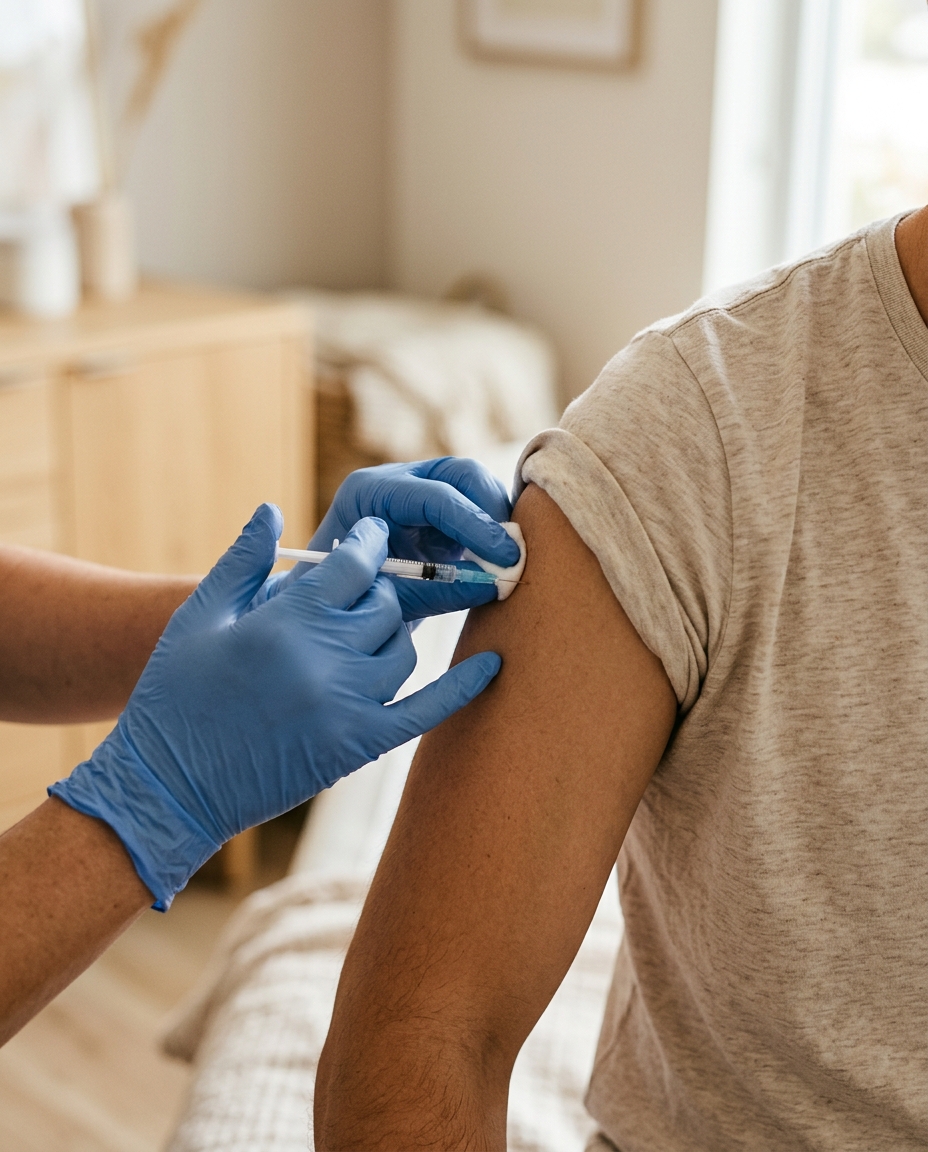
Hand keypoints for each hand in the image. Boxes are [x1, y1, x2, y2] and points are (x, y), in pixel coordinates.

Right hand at [50, 506, 500, 908]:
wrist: (169, 789)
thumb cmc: (173, 695)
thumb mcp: (198, 618)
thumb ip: (243, 561)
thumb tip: (272, 508)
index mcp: (285, 619)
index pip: (354, 564)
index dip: (365, 546)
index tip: (369, 540)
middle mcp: (325, 658)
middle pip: (386, 603)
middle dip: (377, 592)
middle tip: (363, 592)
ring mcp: (347, 705)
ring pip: (404, 650)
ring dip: (394, 635)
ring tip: (369, 632)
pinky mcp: (360, 746)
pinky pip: (427, 710)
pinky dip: (463, 687)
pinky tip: (493, 665)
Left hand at [256, 458, 521, 621]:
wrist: (323, 610)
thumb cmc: (345, 607)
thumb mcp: (392, 602)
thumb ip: (441, 590)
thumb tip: (497, 584)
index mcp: (368, 493)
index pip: (434, 495)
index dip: (475, 524)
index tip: (504, 557)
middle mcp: (396, 481)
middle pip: (463, 474)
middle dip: (493, 512)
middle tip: (514, 556)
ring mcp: (419, 491)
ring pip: (477, 487)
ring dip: (497, 522)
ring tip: (508, 564)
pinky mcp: (439, 511)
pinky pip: (478, 508)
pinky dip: (492, 533)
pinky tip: (497, 564)